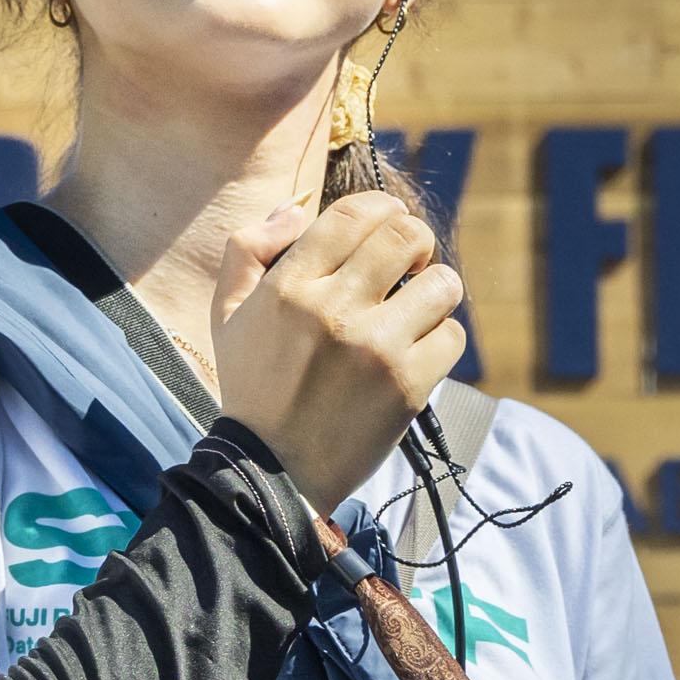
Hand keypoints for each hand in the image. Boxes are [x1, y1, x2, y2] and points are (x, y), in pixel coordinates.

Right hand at [209, 193, 463, 512]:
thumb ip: (248, 249)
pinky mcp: (407, 385)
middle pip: (407, 235)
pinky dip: (442, 338)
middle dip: (418, 242)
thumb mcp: (227, 314)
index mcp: (289, 285)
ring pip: (442, 283)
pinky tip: (417, 350)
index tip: (388, 224)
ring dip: (437, 288)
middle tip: (412, 264)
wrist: (272, 472)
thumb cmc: (253, 388)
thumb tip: (296, 208)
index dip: (384, 208)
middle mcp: (333, 308)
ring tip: (419, 307)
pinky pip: (452, 335)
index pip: (355, 213)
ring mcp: (375, 347)